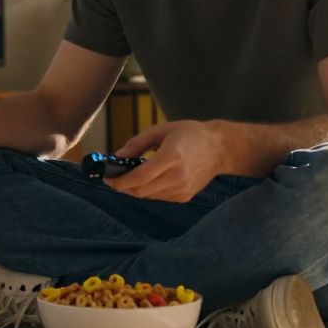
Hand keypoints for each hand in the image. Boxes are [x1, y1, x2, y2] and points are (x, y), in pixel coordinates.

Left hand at [106, 120, 241, 202]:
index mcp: (171, 157)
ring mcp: (182, 189)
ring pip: (148, 196)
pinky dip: (148, 190)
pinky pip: (158, 197)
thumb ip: (137, 144)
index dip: (119, 180)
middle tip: (114, 178)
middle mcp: (177, 176)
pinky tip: (149, 179)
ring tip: (130, 176)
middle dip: (123, 186)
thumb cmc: (190, 134)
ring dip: (134, 188)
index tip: (107, 177)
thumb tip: (118, 156)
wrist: (220, 148)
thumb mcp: (161, 130)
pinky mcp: (184, 197)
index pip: (138, 177)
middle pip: (140, 190)